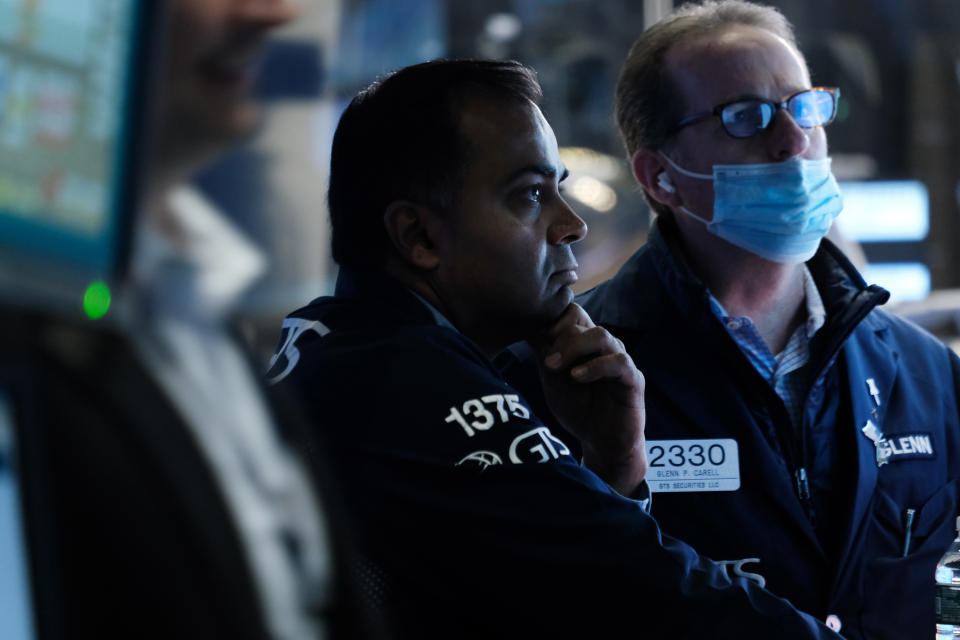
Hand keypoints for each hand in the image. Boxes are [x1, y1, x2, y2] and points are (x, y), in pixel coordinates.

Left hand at [527, 303, 645, 494]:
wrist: (600, 441)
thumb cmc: (577, 407)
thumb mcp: (552, 379)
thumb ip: (543, 353)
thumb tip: (526, 326)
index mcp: (583, 341)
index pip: (570, 312)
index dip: (551, 322)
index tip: (536, 343)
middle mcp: (602, 345)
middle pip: (580, 319)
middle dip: (558, 338)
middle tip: (546, 362)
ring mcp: (619, 358)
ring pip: (600, 335)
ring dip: (573, 348)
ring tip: (555, 367)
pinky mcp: (633, 378)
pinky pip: (619, 361)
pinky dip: (595, 366)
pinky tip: (577, 377)